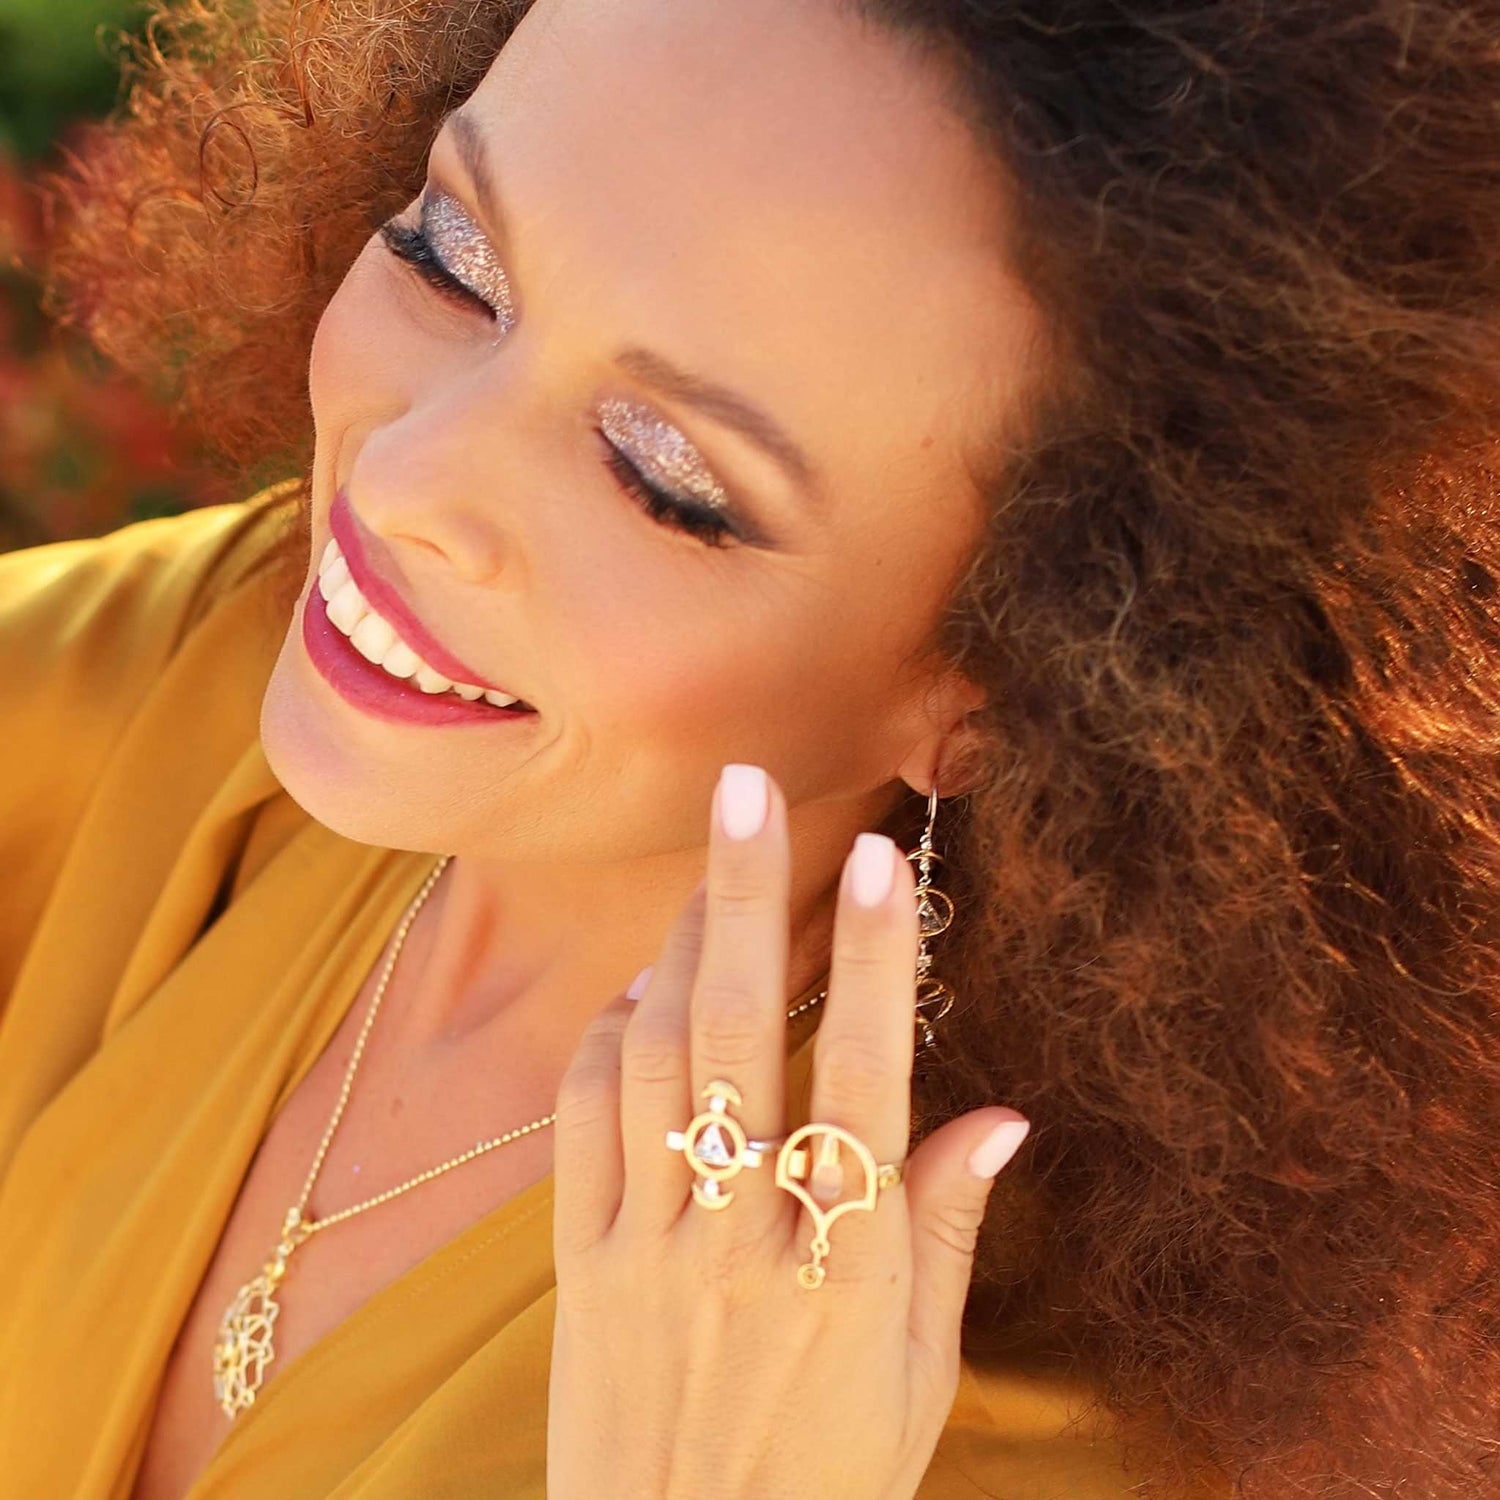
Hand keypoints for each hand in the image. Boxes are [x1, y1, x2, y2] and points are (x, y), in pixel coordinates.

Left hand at [546, 764, 1030, 1499]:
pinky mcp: (578, 1268)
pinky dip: (604, 1041)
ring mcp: (648, 1250)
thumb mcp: (918, 1375)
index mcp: (849, 1270)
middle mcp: (742, 1242)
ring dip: (678, 952)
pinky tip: (638, 996)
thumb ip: (948, 1235)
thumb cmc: (827, 1482)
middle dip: (745, 900)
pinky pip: (579, 1126)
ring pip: (653, 1061)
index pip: (868, 1086)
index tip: (876, 859)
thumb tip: (1002, 1113)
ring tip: (709, 874)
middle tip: (743, 790)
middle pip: (740, 1040)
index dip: (876, 965)